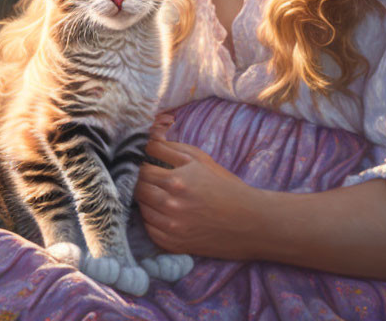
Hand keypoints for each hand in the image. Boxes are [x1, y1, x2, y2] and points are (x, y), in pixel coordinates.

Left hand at [134, 134, 261, 259]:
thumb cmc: (224, 185)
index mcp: (176, 181)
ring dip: (145, 199)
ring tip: (156, 192)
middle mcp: (170, 206)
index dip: (139, 164)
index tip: (142, 161)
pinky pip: (149, 229)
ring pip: (141, 209)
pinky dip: (151, 219)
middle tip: (147, 176)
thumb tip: (147, 140)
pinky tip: (161, 210)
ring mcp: (171, 228)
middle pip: (138, 190)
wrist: (248, 220)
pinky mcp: (173, 245)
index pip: (141, 170)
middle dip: (139, 181)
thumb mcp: (200, 160)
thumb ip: (170, 148)